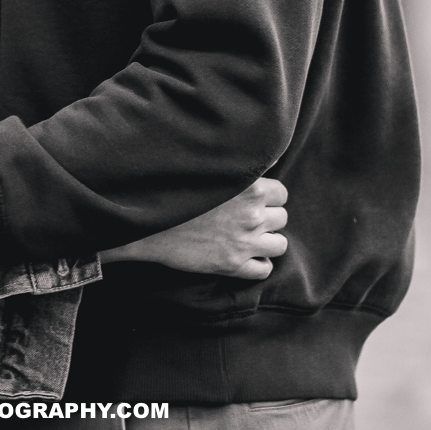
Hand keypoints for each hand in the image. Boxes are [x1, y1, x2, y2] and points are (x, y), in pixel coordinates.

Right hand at [100, 177, 287, 279]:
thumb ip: (238, 164)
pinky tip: (246, 256)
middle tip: (249, 217)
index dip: (269, 196)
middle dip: (268, 217)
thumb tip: (262, 160)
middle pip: (281, 218)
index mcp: (250, 188)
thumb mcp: (208, 168)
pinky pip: (264, 269)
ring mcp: (245, 243)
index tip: (255, 198)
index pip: (282, 193)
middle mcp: (253, 216)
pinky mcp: (233, 266)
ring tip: (250, 236)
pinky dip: (259, 264)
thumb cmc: (173, 190)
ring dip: (268, 240)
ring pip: (280, 245)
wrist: (148, 224)